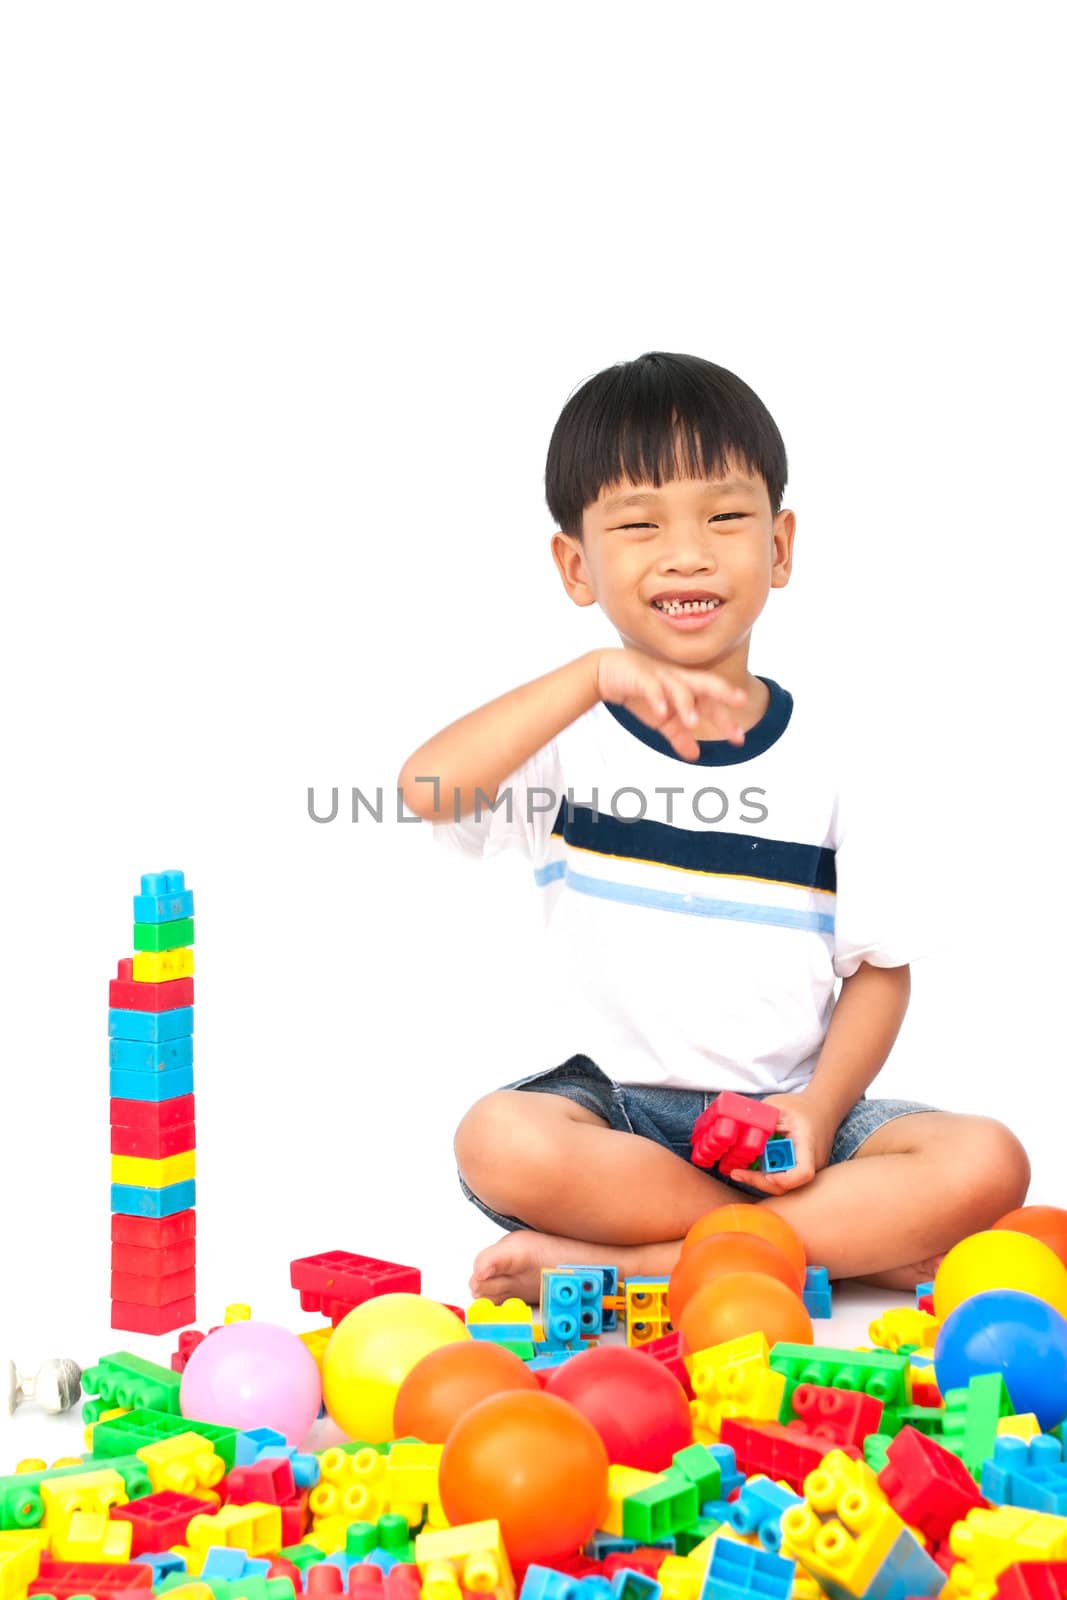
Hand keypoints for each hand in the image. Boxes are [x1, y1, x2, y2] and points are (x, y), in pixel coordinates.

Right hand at [594, 647, 747, 760]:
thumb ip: (679, 736)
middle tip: (742, 701)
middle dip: (724, 692)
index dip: (725, 719)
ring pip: (679, 688)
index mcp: (686, 689)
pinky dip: (657, 699)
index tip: (739, 739)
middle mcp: (678, 680)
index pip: (711, 704)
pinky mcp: (640, 677)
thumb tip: (696, 756)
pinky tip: (662, 712)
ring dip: (687, 705)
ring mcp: (660, 677)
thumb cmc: (640, 692)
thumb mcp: (661, 720)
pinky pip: (651, 688)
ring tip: (693, 724)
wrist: (606, 672)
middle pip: (706, 684)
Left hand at [725, 1091, 836, 1195]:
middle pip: (790, 1185)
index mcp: (808, 1143)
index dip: (783, 1180)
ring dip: (763, 1181)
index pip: (802, 1172)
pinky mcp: (802, 1172)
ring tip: (739, 1172)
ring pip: (787, 1186)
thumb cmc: (798, 1106)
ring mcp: (810, 1169)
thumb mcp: (777, 1106)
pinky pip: (786, 1180)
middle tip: (736, 1173)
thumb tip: (735, 1130)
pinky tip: (752, 1169)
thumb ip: (760, 1120)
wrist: (820, 1109)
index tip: (764, 1174)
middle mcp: (813, 1162)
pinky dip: (769, 1177)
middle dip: (762, 1182)